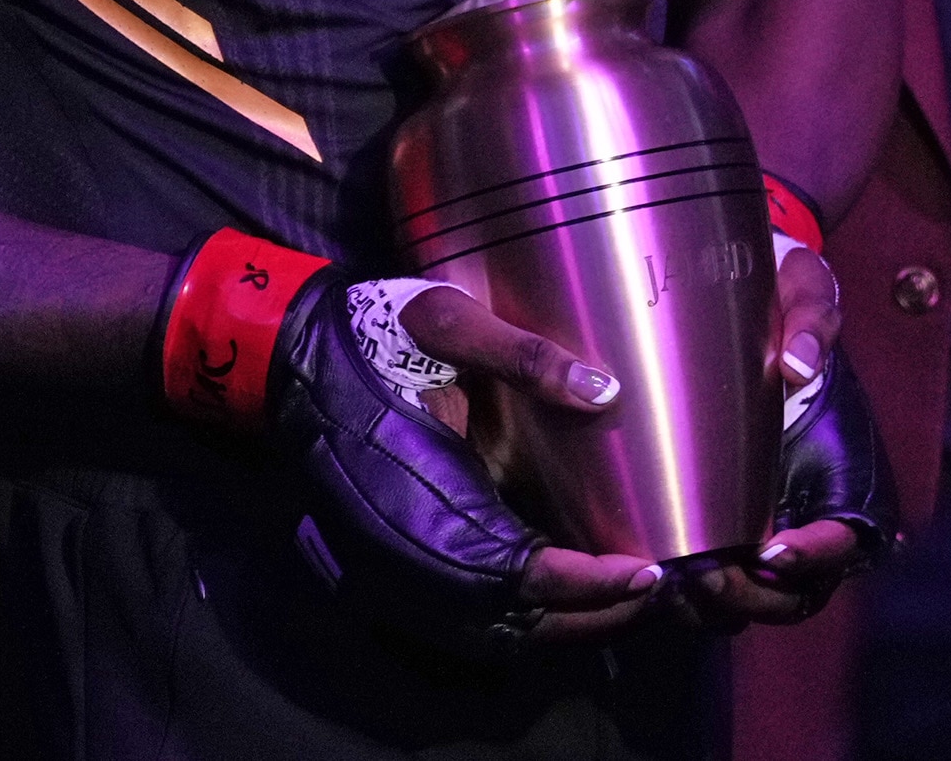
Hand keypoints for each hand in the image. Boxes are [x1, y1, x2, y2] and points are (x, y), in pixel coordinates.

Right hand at [401, 285, 667, 642]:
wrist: (298, 355)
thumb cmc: (378, 334)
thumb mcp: (449, 319)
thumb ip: (524, 354)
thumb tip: (606, 393)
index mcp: (418, 489)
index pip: (515, 570)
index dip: (584, 584)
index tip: (645, 571)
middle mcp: (400, 548)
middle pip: (509, 619)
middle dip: (588, 614)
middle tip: (652, 588)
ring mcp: (387, 567)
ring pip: (486, 630)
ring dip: (556, 624)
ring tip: (620, 597)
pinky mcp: (386, 570)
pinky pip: (460, 620)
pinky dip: (517, 620)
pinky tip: (560, 593)